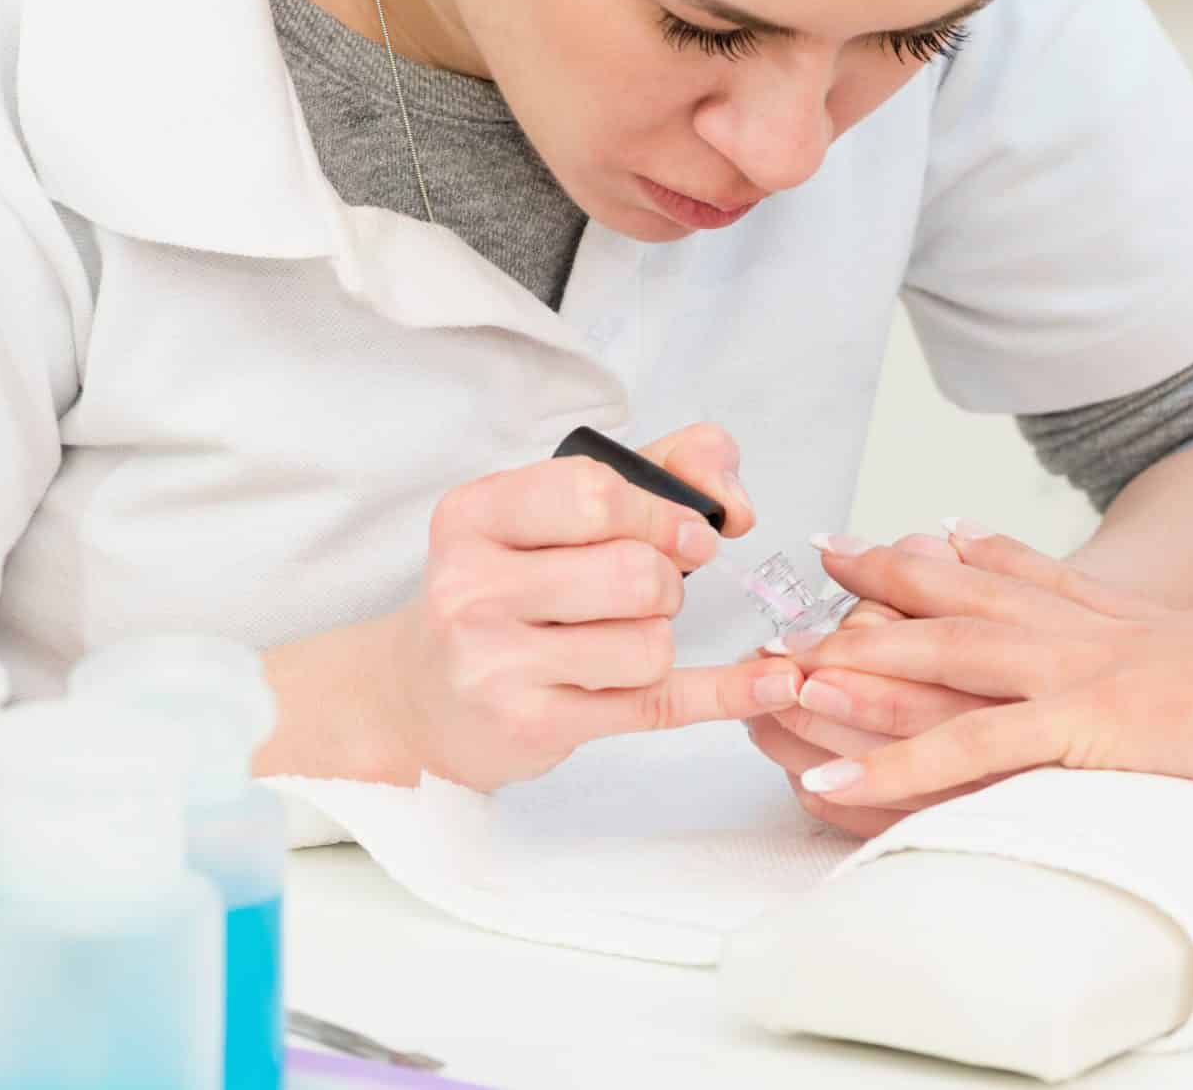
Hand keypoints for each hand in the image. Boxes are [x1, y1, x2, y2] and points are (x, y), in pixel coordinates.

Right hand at [380, 422, 801, 790]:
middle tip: (644, 594)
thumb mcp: (558, 508)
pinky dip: (724, 692)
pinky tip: (770, 683)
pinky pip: (657, 705)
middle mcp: (472, 588)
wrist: (421, 694)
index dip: (663, 513)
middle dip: (665, 583)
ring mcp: (494, 665)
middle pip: (633, 574)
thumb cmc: (510, 586)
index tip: (688, 533)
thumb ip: (662, 467)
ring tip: (617, 640)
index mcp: (475, 515)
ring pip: (648, 645)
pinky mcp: (531, 726)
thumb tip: (734, 501)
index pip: (596, 494)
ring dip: (658, 640)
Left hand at [772, 530, 1192, 812]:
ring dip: (856, 664)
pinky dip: (888, 764)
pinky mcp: (1083, 724)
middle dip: (887, 577)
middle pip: (967, 597)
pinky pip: (962, 747)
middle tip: (827, 552)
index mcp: (1141, 619)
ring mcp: (1082, 674)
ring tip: (780, 665)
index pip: (1039, 575)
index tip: (929, 531)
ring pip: (941, 660)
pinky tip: (827, 777)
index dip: (974, 554)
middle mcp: (1096, 633)